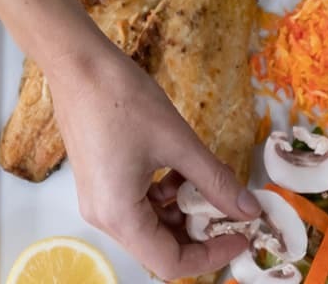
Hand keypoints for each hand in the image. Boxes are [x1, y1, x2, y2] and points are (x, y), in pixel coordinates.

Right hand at [47, 36, 253, 276]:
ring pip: (150, 226)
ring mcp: (99, 201)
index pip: (170, 263)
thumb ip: (216, 182)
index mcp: (119, 216)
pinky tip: (182, 169)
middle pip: (159, 248)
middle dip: (200, 234)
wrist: (78, 64)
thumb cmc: (123, 100)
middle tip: (232, 210)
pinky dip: (165, 195)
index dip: (211, 256)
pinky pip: (138, 205)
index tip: (241, 236)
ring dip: (184, 211)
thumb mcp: (178, 142)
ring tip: (209, 183)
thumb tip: (249, 210)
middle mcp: (104, 218)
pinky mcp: (100, 183)